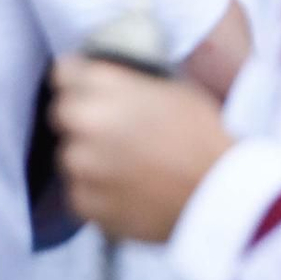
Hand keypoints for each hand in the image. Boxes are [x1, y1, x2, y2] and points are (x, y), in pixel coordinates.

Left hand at [50, 58, 232, 243]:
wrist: (218, 194)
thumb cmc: (201, 136)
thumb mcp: (169, 87)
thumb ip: (127, 83)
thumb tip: (108, 81)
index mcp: (106, 88)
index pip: (64, 73)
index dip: (77, 79)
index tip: (86, 87)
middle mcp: (87, 124)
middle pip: (62, 113)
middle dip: (81, 117)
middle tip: (111, 128)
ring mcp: (84, 168)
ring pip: (70, 155)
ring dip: (88, 156)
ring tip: (123, 163)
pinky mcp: (87, 206)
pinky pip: (78, 192)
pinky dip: (95, 191)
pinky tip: (125, 188)